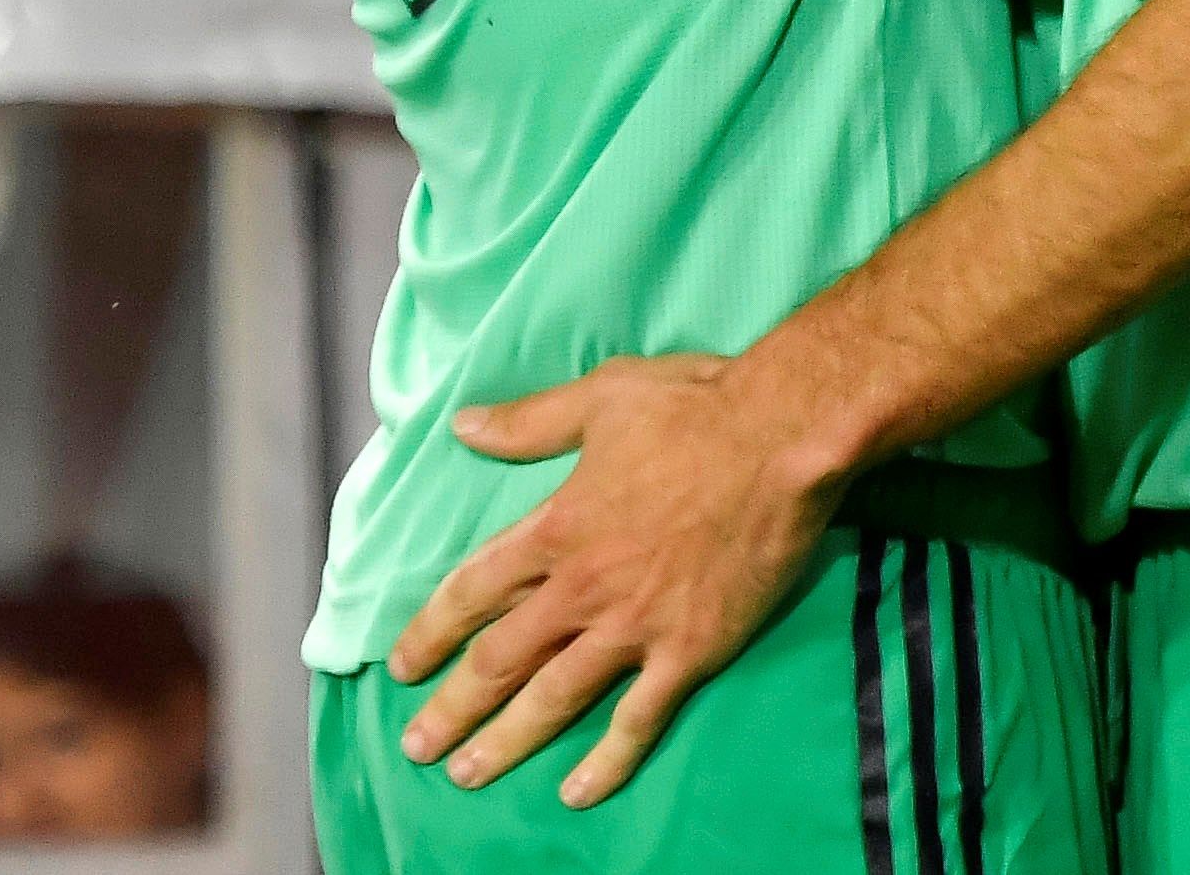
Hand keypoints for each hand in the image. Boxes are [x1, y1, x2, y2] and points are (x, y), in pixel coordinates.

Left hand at [387, 353, 835, 805]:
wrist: (786, 436)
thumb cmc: (699, 406)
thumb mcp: (603, 397)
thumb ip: (530, 422)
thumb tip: (463, 427)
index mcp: (556, 528)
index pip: (472, 591)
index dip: (432, 632)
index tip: (403, 666)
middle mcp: (582, 588)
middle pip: (499, 660)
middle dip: (453, 708)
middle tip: (419, 746)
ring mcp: (635, 625)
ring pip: (554, 697)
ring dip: (506, 742)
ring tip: (469, 774)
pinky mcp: (688, 650)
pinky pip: (639, 718)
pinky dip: (606, 760)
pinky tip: (577, 792)